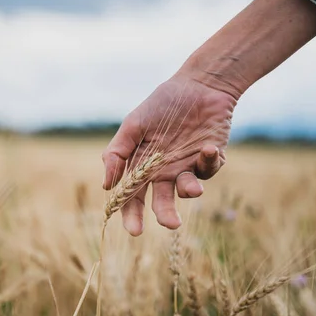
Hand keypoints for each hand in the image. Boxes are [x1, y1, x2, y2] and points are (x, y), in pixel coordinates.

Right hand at [102, 75, 237, 234]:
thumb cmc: (161, 104)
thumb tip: (106, 185)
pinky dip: (209, 163)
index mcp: (141, 165)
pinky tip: (207, 148)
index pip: (132, 196)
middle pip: (161, 201)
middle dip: (165, 215)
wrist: (198, 85)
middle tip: (171, 223)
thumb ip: (116, 153)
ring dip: (189, 191)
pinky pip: (209, 170)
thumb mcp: (133, 124)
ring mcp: (187, 166)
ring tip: (192, 188)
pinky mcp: (209, 159)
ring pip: (187, 191)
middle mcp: (163, 171)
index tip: (134, 231)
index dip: (131, 215)